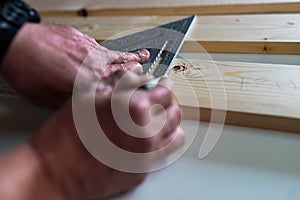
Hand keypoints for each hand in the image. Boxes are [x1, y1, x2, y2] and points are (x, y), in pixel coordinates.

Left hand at [0, 22, 149, 107]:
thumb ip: (73, 104)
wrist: (15, 43)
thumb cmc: (27, 70)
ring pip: (116, 56)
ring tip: (144, 56)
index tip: (141, 97)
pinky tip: (117, 50)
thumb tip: (86, 107)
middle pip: (121, 70)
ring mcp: (89, 50)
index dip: (130, 94)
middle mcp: (91, 65)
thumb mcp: (48, 99)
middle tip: (150, 76)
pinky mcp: (83, 40)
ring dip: (132, 58)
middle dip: (137, 74)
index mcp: (85, 83)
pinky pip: (104, 47)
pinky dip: (115, 49)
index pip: (115, 91)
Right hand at [28, 72, 184, 199]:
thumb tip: (139, 77)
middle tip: (160, 99)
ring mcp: (146, 155)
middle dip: (168, 102)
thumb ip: (120, 85)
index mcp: (133, 109)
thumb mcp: (90, 97)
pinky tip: (151, 136)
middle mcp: (146, 133)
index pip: (165, 91)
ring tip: (159, 117)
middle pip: (173, 112)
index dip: (165, 84)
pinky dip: (162, 140)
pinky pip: (164, 152)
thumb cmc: (65, 134)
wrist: (54, 172)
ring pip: (175, 133)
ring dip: (170, 122)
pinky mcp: (142, 171)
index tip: (163, 83)